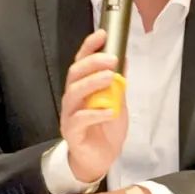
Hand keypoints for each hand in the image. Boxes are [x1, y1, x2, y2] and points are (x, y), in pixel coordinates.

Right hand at [60, 29, 127, 182]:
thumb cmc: (105, 129)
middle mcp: (72, 99)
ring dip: (92, 83)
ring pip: (73, 94)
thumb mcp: (117, 102)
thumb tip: (124, 58)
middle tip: (111, 58)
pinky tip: (109, 110)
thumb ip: (118, 83)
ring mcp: (69, 115)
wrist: (100, 160)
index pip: (81, 62)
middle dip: (92, 63)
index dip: (89, 47)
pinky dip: (95, 113)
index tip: (103, 34)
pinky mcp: (71, 133)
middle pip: (74, 74)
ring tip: (110, 77)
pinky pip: (79, 120)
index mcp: (82, 88)